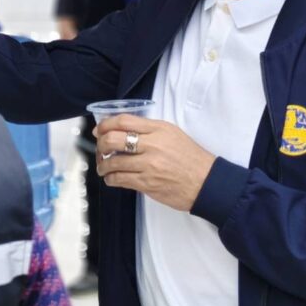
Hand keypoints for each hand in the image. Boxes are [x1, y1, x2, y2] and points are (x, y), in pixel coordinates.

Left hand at [95, 114, 215, 211]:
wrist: (207, 182)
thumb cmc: (191, 157)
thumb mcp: (172, 134)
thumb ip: (149, 129)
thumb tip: (122, 129)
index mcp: (158, 129)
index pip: (123, 121)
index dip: (106, 124)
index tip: (99, 129)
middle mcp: (152, 145)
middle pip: (113, 139)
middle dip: (100, 144)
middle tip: (99, 148)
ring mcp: (149, 165)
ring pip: (113, 162)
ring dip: (102, 165)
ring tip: (103, 166)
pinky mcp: (147, 184)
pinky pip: (120, 180)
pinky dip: (111, 179)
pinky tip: (111, 178)